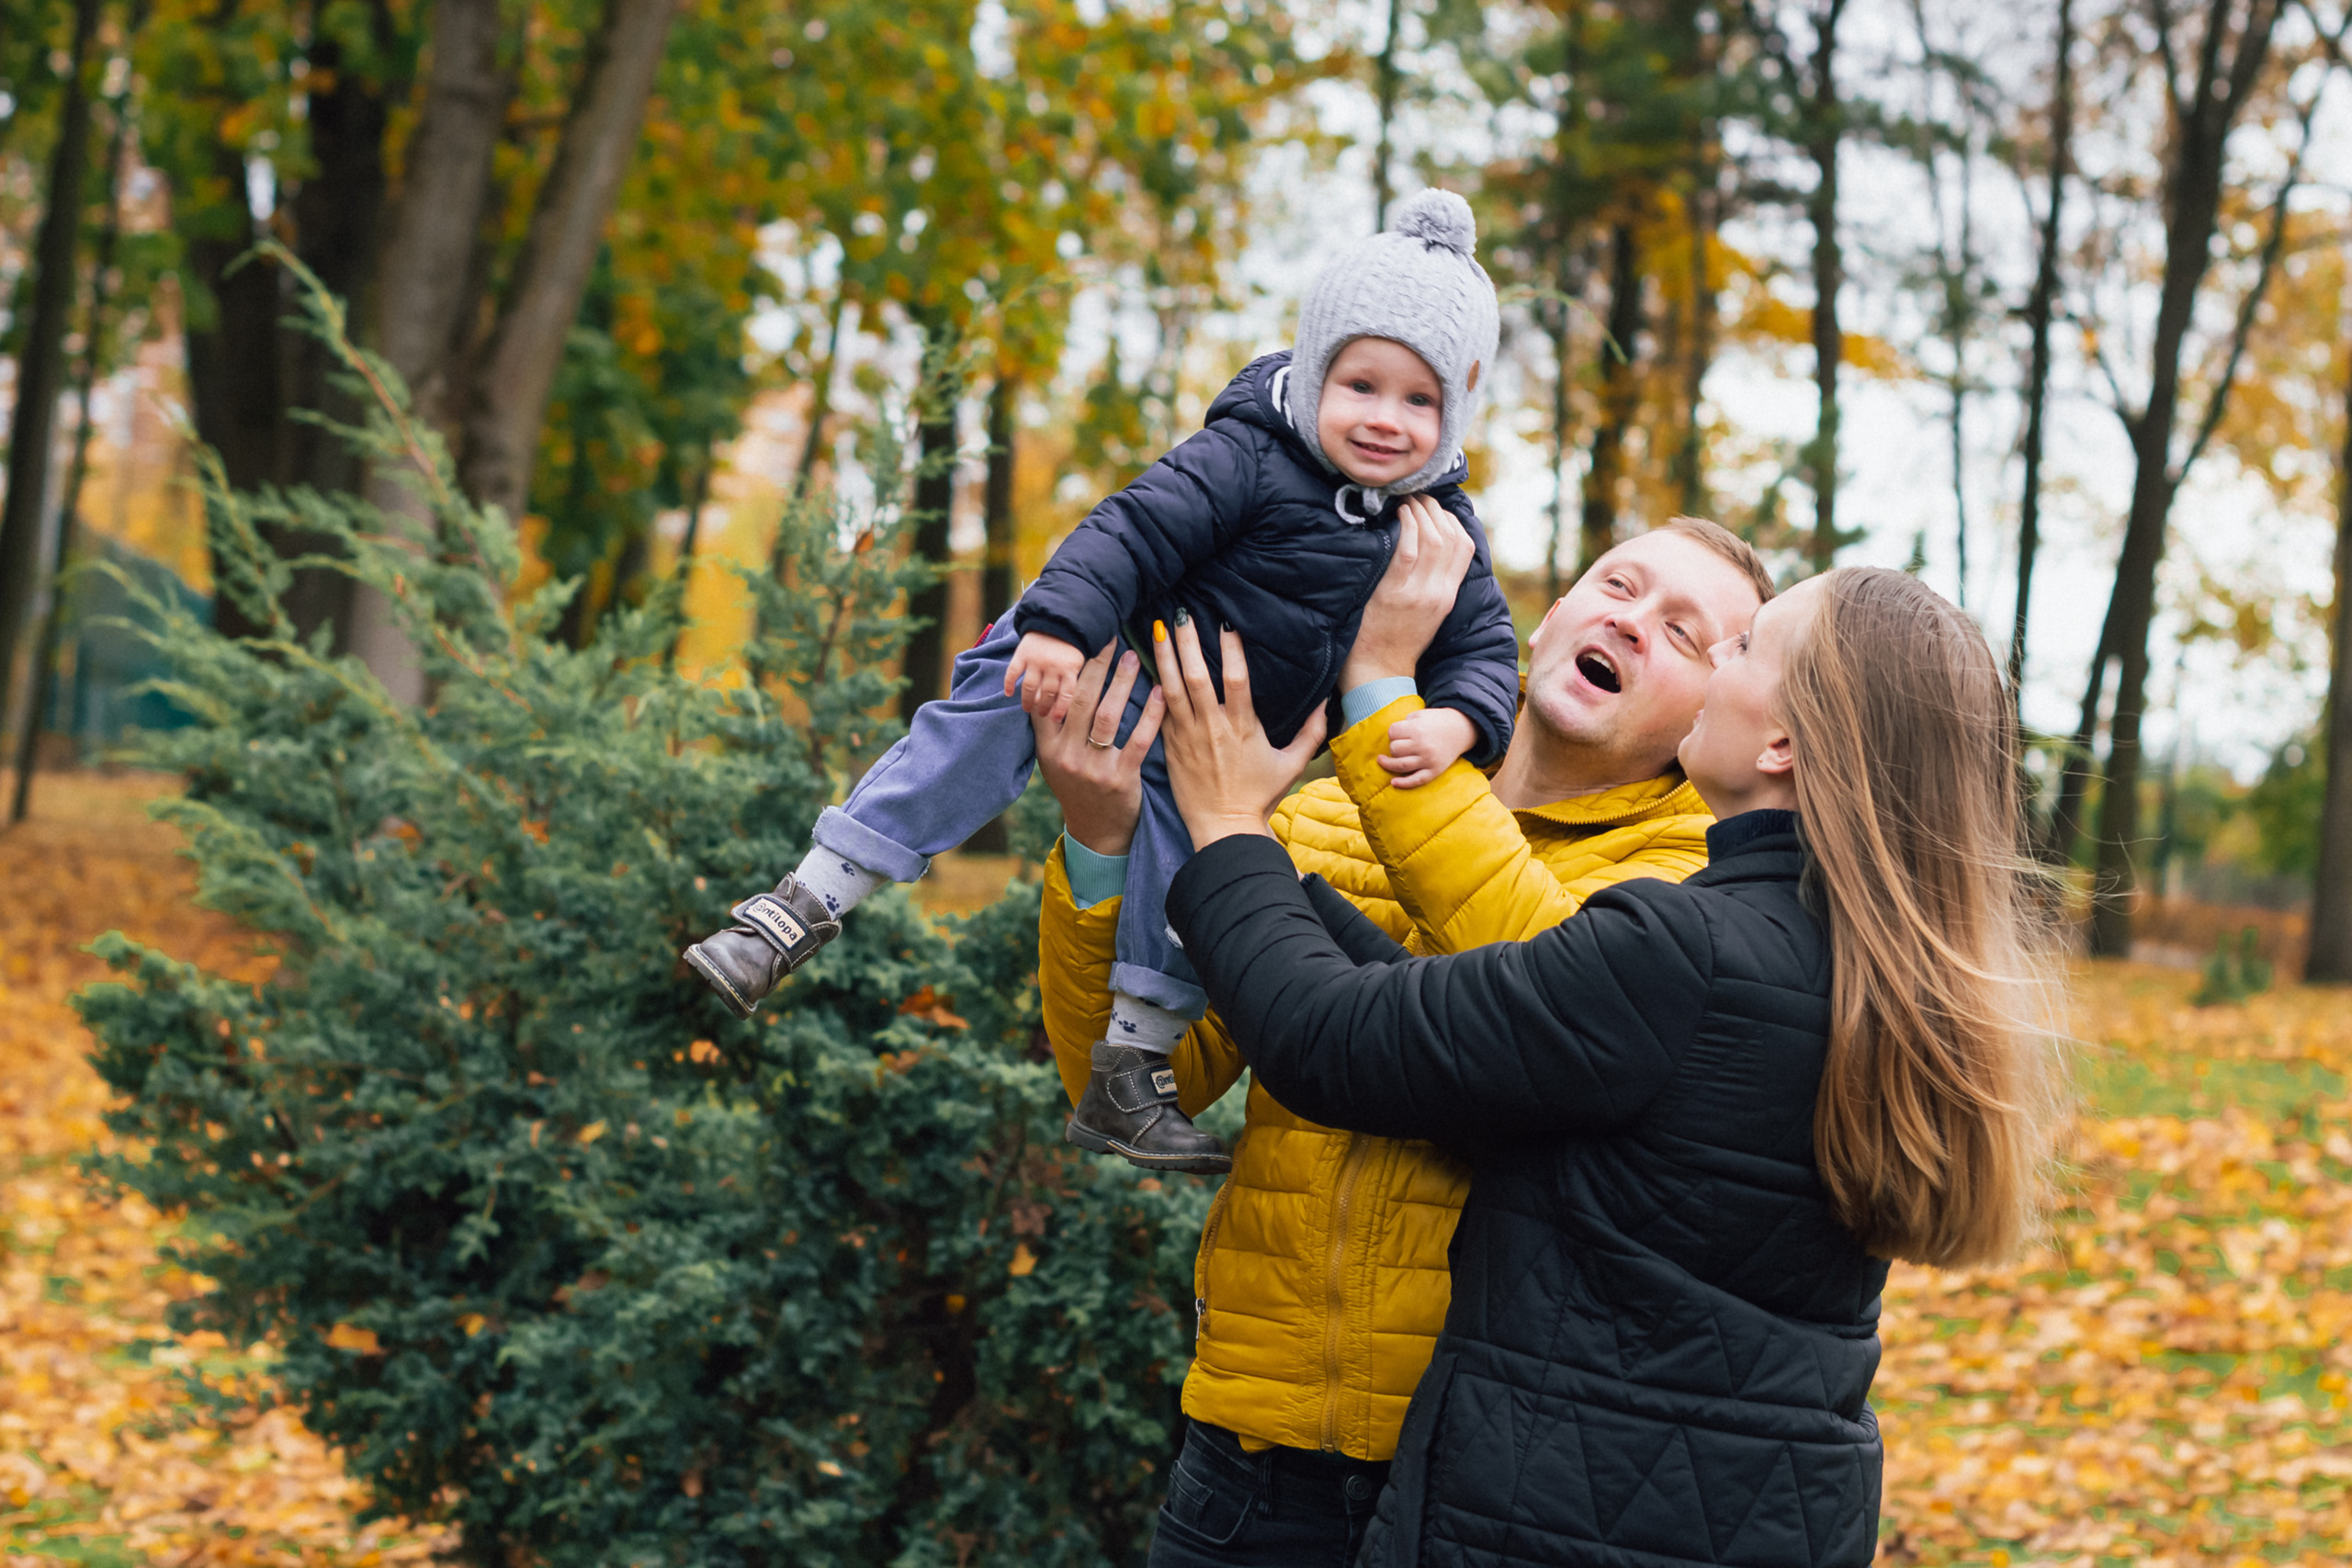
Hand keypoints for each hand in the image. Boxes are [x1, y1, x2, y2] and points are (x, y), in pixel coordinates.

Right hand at [1004, 631, 1088, 720]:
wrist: (1056, 619)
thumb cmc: (1069, 645)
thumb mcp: (1078, 660)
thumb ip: (1072, 678)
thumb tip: (1064, 703)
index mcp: (1070, 669)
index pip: (1066, 695)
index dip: (1059, 709)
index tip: (1054, 719)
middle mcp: (1052, 666)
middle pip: (1047, 693)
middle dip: (1043, 707)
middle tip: (1041, 714)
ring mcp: (1036, 660)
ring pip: (1029, 687)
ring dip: (1027, 700)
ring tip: (1027, 708)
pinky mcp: (1023, 654)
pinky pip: (1013, 672)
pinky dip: (1008, 683)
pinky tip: (1008, 693)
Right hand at [1030, 641, 1163, 855]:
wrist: (1097, 833)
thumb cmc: (1079, 786)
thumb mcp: (1055, 758)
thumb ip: (1053, 724)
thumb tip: (1057, 674)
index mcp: (1047, 747)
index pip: (1051, 698)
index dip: (1065, 668)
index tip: (1080, 640)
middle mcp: (1065, 756)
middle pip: (1080, 699)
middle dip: (1096, 665)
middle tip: (1111, 638)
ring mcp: (1092, 769)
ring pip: (1108, 715)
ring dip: (1122, 682)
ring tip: (1134, 657)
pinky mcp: (1120, 779)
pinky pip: (1138, 739)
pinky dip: (1151, 713)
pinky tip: (1161, 692)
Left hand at [1152, 612, 1328, 847]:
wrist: (1223, 829)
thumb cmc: (1259, 797)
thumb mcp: (1291, 765)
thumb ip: (1310, 732)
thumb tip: (1326, 703)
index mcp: (1243, 726)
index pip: (1236, 678)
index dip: (1231, 649)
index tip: (1226, 623)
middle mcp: (1213, 727)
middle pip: (1197, 676)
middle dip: (1188, 642)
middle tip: (1181, 613)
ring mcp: (1188, 736)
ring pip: (1172, 688)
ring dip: (1164, 657)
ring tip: (1157, 628)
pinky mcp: (1170, 747)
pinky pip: (1158, 711)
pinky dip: (1151, 687)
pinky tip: (1145, 665)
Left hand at [1340, 495, 1476, 691]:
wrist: (1379, 673)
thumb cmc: (1396, 641)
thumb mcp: (1426, 613)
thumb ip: (1432, 583)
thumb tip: (1429, 550)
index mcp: (1448, 596)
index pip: (1464, 547)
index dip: (1451, 520)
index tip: (1435, 508)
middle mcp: (1438, 593)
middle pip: (1449, 538)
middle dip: (1435, 510)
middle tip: (1418, 495)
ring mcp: (1417, 593)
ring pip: (1432, 540)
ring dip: (1420, 513)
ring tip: (1407, 500)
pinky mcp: (1393, 594)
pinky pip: (1407, 551)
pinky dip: (1406, 526)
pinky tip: (1398, 515)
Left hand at [1376, 706, 1478, 788]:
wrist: (1461, 729)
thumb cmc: (1436, 721)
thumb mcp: (1420, 715)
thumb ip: (1405, 723)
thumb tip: (1390, 737)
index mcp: (1417, 729)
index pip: (1393, 732)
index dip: (1393, 733)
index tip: (1397, 733)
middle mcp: (1422, 745)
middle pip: (1394, 749)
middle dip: (1393, 746)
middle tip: (1399, 744)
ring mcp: (1428, 759)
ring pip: (1400, 765)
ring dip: (1388, 764)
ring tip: (1382, 761)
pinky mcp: (1434, 771)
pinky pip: (1416, 780)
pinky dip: (1403, 783)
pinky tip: (1393, 782)